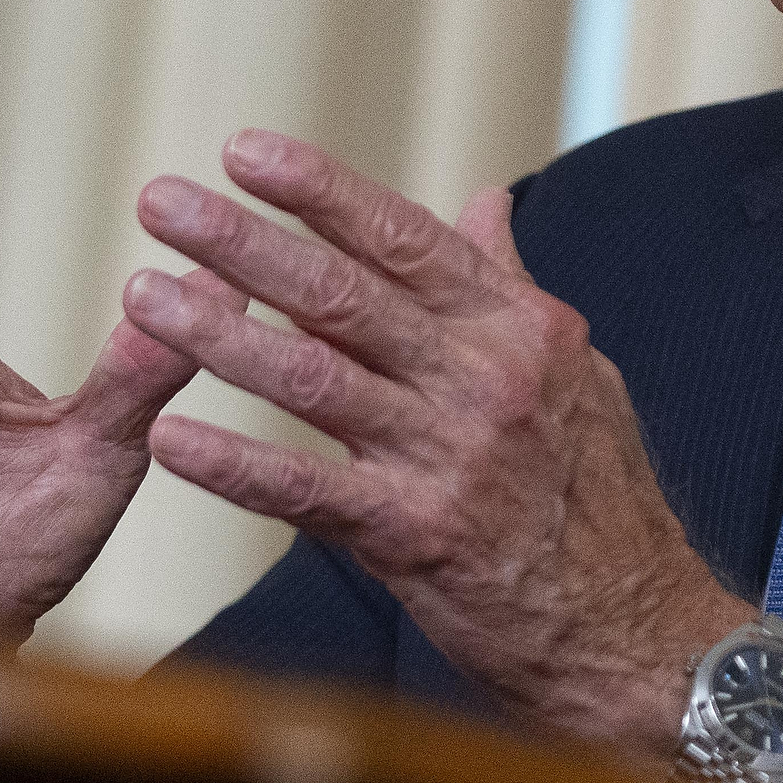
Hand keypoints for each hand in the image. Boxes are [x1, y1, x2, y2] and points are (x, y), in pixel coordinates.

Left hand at [123, 133, 750, 757]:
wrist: (639, 629)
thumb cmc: (600, 500)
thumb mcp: (575, 373)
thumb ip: (510, 287)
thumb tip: (482, 203)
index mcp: (518, 329)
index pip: (404, 238)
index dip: (319, 191)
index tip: (243, 153)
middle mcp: (484, 379)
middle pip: (342, 293)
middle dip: (241, 240)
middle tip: (160, 202)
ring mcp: (449, 457)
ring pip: (312, 378)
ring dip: (217, 333)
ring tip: (143, 295)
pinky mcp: (417, 536)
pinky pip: (308, 491)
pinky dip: (235, 466)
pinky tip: (170, 440)